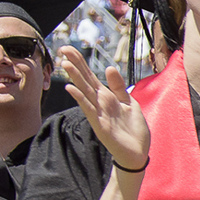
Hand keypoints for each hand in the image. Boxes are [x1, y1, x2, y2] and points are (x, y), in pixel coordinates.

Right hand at [58, 46, 148, 172]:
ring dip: (75, 77)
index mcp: (106, 96)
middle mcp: (99, 102)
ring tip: (65, 63)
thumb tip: (108, 67)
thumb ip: (118, 86)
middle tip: (62, 49)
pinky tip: (71, 88)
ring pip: (84, 91)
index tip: (68, 49)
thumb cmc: (132, 128)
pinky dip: (80, 98)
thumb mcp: (129, 102)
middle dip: (75, 64)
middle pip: (84, 80)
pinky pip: (88, 108)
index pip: (90, 75)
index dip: (81, 62)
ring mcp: (98, 112)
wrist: (137, 151)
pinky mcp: (99, 123)